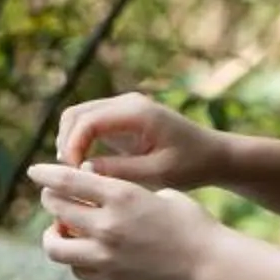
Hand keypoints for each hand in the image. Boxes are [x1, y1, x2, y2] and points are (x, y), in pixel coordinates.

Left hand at [30, 160, 223, 279]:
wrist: (211, 265)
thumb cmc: (193, 223)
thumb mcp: (161, 192)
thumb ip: (127, 192)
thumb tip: (101, 191)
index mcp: (122, 196)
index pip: (68, 179)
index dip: (46, 173)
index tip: (35, 170)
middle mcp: (108, 225)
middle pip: (57, 207)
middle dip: (51, 198)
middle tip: (53, 196)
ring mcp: (106, 256)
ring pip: (56, 245)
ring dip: (54, 234)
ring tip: (62, 229)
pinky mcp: (110, 279)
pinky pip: (76, 268)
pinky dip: (74, 257)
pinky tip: (83, 249)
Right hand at [54, 92, 224, 192]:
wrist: (213, 155)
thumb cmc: (191, 165)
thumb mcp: (157, 174)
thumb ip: (119, 171)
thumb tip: (82, 169)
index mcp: (137, 112)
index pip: (87, 121)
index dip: (72, 147)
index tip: (74, 175)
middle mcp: (127, 103)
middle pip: (75, 114)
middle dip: (66, 143)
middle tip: (70, 176)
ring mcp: (123, 108)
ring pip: (78, 118)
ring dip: (70, 142)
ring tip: (76, 173)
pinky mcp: (122, 118)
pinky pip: (89, 124)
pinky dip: (80, 142)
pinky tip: (85, 168)